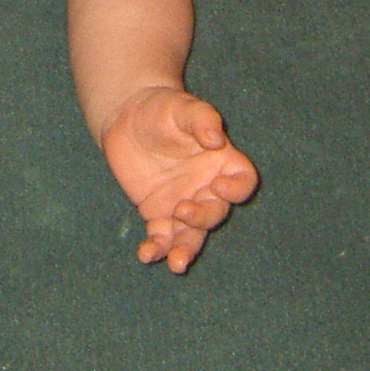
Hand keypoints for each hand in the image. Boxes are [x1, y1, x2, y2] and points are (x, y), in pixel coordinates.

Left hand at [98, 86, 258, 272]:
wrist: (127, 117)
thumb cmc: (162, 108)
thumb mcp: (183, 106)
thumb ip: (201, 119)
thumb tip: (215, 139)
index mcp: (222, 161)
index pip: (242, 181)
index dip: (238, 190)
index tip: (219, 187)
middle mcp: (206, 187)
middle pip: (216, 212)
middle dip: (203, 218)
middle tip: (181, 210)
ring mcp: (183, 203)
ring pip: (193, 235)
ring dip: (186, 251)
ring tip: (177, 263)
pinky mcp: (158, 213)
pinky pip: (162, 237)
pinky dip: (157, 248)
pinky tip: (146, 254)